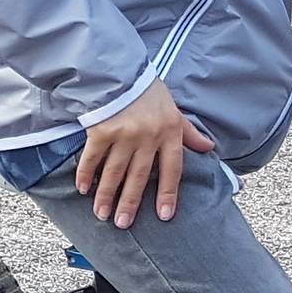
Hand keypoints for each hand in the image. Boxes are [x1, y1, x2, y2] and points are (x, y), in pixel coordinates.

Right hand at [76, 81, 215, 227]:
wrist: (119, 69)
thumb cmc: (147, 90)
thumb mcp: (173, 109)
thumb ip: (188, 131)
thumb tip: (208, 147)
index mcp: (169, 133)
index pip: (172, 170)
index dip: (169, 194)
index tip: (165, 216)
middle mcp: (148, 137)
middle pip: (139, 177)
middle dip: (130, 202)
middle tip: (123, 223)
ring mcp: (123, 134)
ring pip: (115, 171)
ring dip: (107, 195)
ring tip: (102, 214)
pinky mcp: (100, 129)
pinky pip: (93, 157)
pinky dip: (86, 173)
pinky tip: (82, 189)